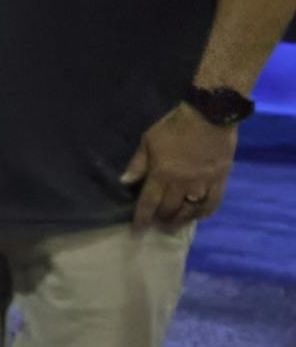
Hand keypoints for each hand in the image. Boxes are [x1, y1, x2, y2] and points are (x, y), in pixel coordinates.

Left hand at [126, 102, 238, 230]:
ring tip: (174, 225)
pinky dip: (205, 212)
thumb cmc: (174, 127)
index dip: (142, 219)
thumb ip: (137, 164)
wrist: (210, 115)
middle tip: (158, 223)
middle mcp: (182, 183)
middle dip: (161, 218)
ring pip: (191, 210)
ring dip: (182, 219)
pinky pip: (213, 202)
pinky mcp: (220, 178)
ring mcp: (203, 182)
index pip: (148, 203)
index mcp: (162, 174)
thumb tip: (125, 182)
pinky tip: (198, 217)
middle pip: (170, 208)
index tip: (137, 231)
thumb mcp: (148, 141)